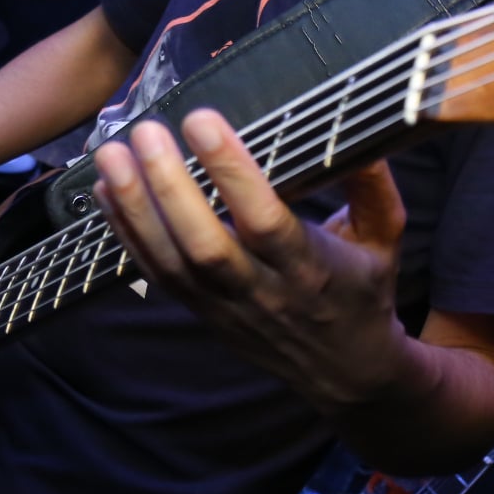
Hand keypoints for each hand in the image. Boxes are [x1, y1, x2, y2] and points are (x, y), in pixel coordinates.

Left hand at [92, 108, 411, 407]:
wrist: (347, 372)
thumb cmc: (363, 291)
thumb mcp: (385, 238)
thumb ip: (374, 186)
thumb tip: (363, 136)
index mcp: (312, 270)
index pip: (265, 221)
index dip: (231, 172)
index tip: (203, 121)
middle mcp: (264, 293)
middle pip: (205, 246)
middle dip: (168, 187)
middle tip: (146, 132)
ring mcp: (227, 309)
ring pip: (171, 263)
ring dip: (136, 208)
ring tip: (111, 154)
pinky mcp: (202, 315)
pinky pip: (157, 277)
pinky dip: (127, 233)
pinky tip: (108, 191)